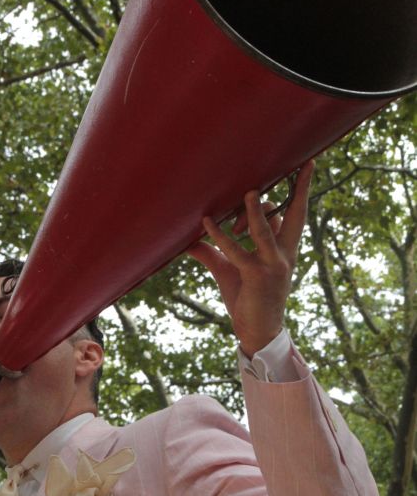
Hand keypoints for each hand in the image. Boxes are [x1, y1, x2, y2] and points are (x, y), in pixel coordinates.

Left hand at [188, 161, 313, 357]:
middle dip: (300, 190)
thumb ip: (213, 253)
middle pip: (295, 215)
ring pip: (265, 230)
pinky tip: (207, 224)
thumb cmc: (247, 299)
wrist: (257, 331)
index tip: (307, 165)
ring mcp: (273, 265)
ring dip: (256, 211)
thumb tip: (189, 241)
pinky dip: (220, 236)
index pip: (293, 213)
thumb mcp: (229, 271)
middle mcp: (284, 254)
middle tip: (303, 164)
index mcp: (284, 249)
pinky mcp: (257, 276)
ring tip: (248, 193)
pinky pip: (237, 251)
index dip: (299, 190)